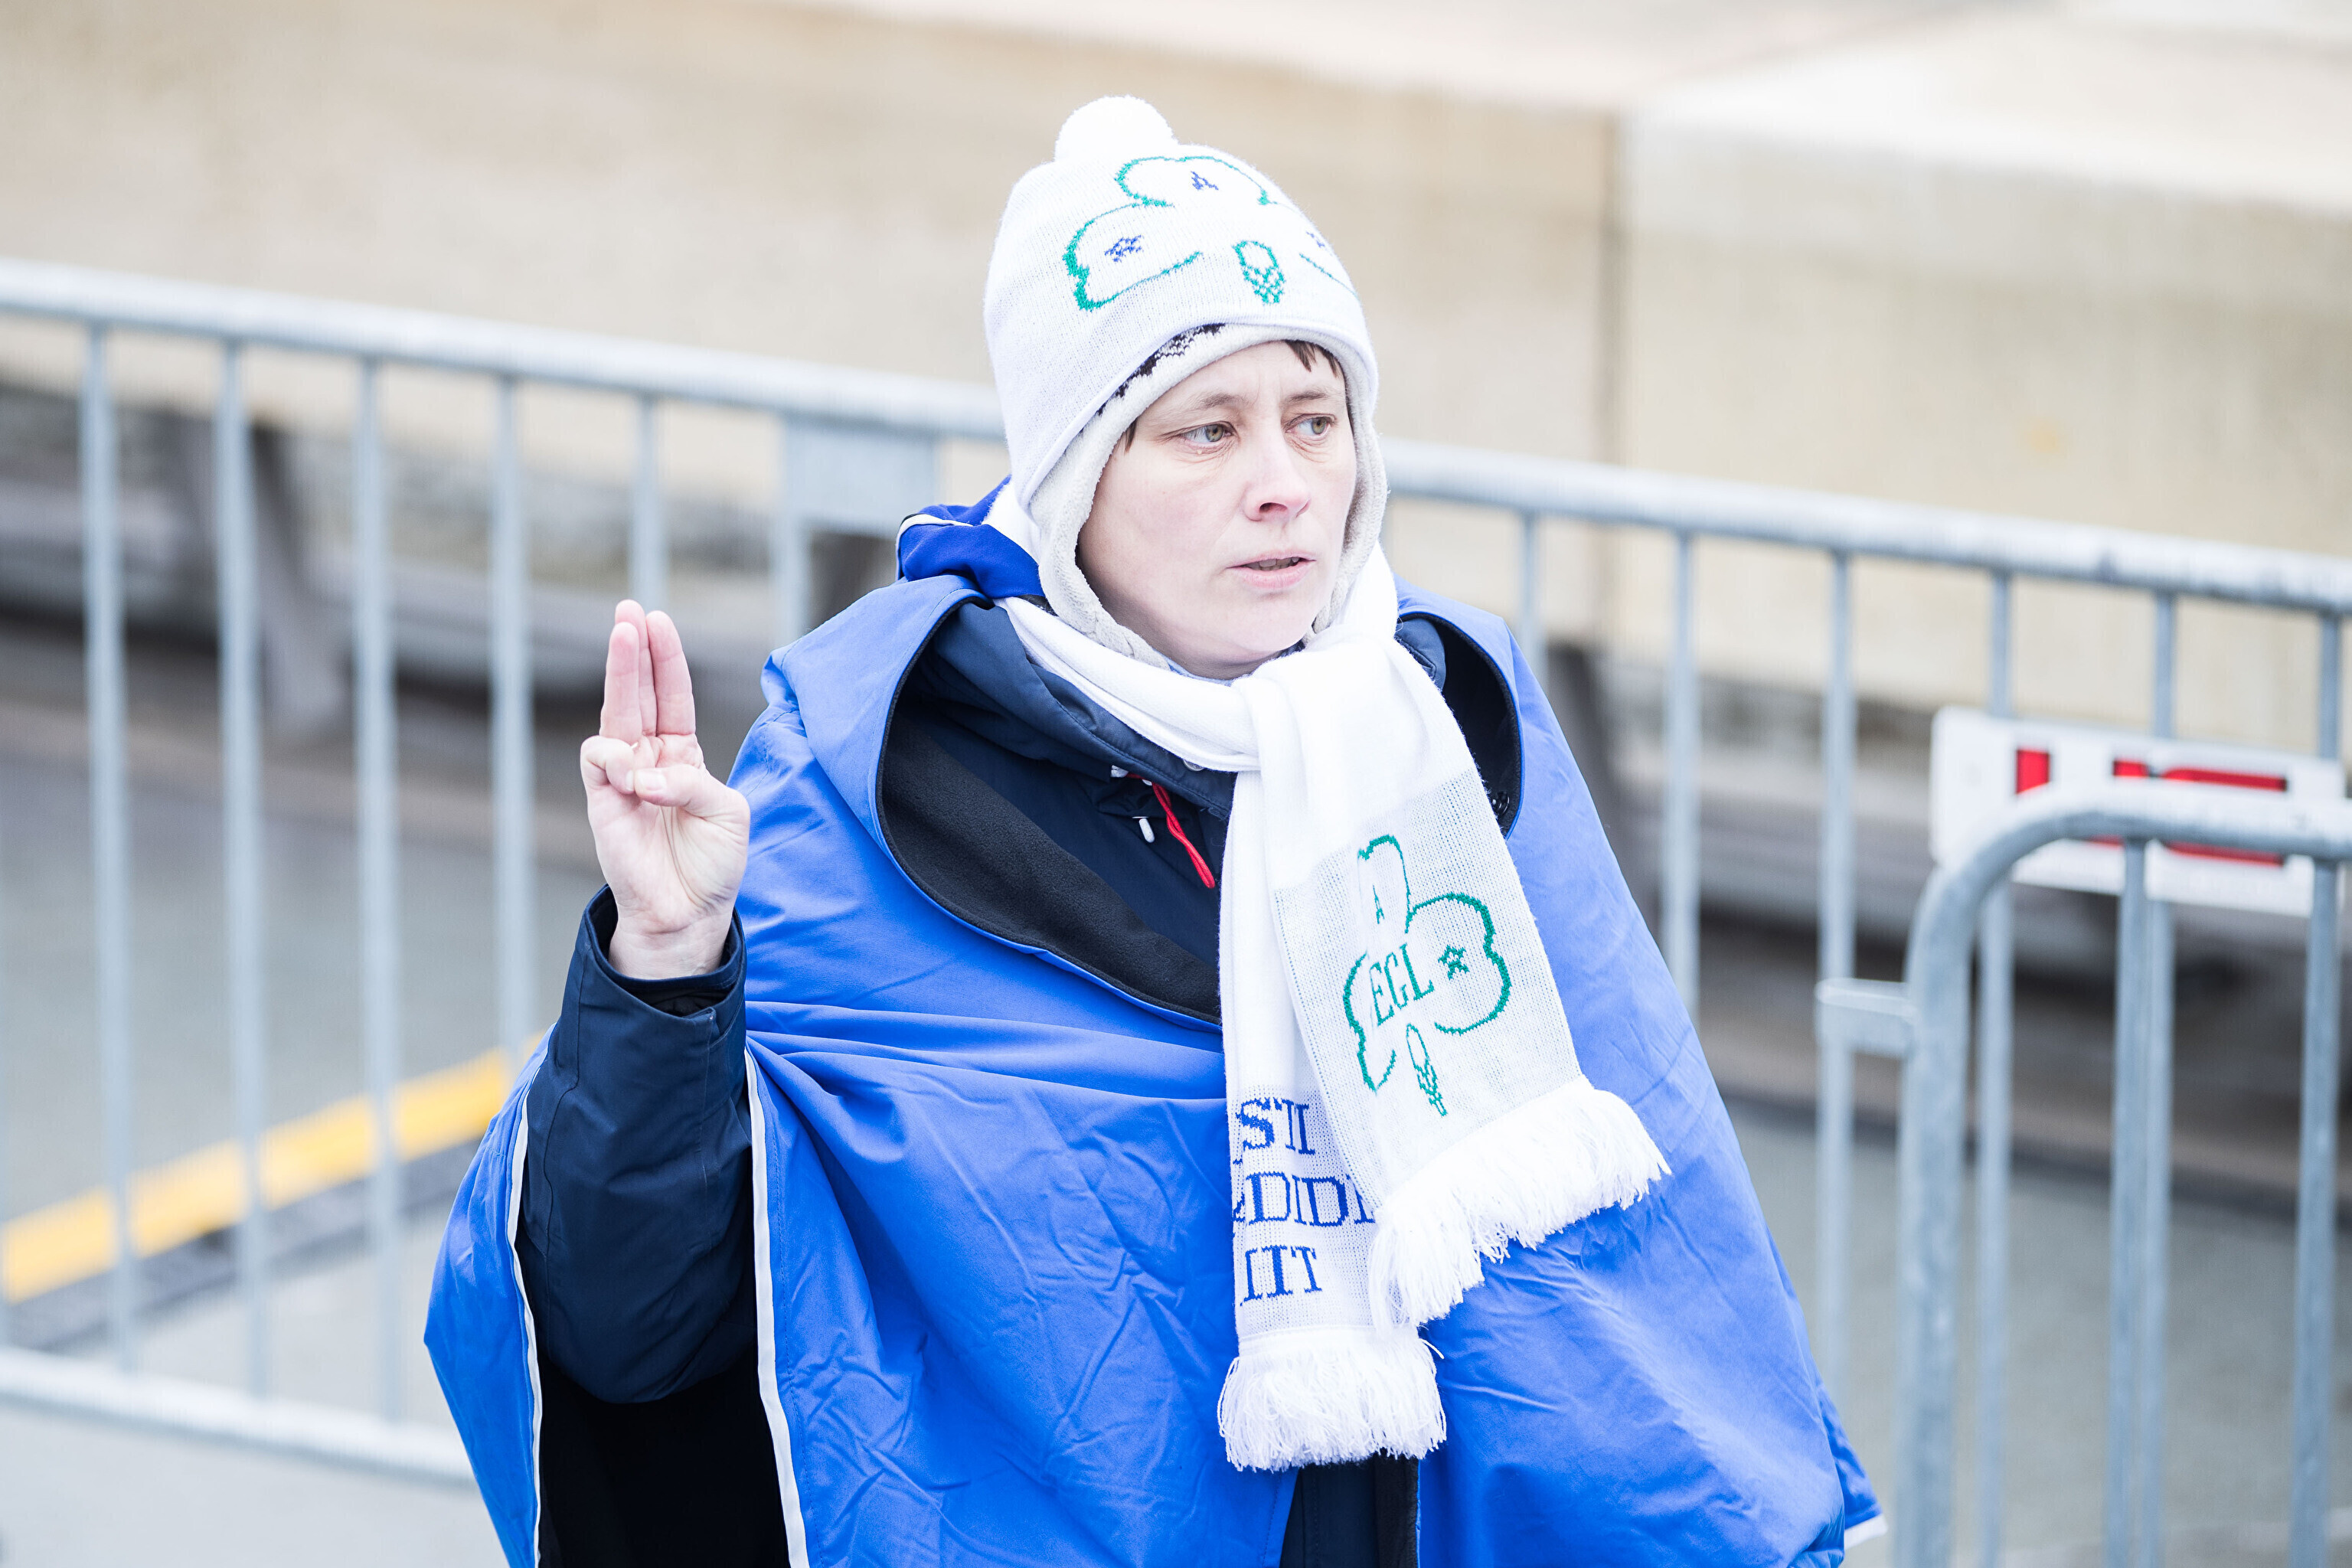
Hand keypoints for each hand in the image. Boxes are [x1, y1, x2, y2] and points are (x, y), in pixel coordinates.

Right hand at [580, 601, 750, 978]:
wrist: (688, 912)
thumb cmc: (713, 863)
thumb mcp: (728, 813)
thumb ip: (693, 783)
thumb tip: (643, 776)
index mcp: (683, 755)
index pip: (671, 695)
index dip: (665, 659)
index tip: (657, 619)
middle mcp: (650, 759)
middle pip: (638, 692)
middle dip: (632, 649)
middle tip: (627, 610)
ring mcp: (623, 778)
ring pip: (614, 713)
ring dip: (621, 673)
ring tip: (627, 639)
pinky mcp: (603, 802)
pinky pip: (599, 759)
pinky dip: (617, 758)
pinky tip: (634, 777)